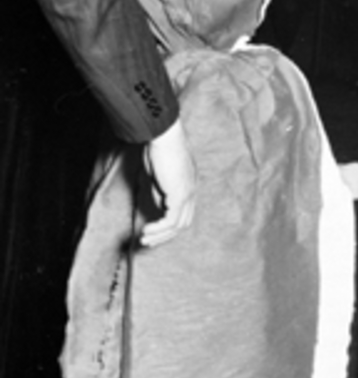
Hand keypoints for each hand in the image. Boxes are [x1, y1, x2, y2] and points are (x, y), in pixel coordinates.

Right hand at [141, 119, 196, 247]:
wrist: (163, 136)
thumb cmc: (158, 148)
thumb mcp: (158, 174)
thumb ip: (161, 190)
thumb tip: (161, 204)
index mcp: (189, 184)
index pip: (184, 211)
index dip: (169, 225)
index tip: (153, 231)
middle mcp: (192, 190)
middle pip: (183, 222)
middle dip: (165, 235)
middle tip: (148, 241)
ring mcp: (188, 194)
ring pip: (178, 225)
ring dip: (160, 235)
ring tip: (144, 240)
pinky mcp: (180, 195)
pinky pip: (171, 220)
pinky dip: (159, 229)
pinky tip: (146, 231)